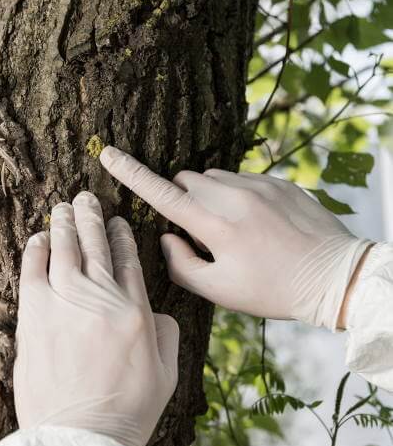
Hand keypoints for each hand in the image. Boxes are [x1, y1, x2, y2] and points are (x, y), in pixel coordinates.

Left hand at [15, 191, 179, 445]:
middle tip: (87, 198)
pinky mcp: (34, 315)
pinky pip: (33, 270)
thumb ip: (166, 335)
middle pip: (95, 245)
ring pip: (64, 249)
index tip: (117, 220)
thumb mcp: (166, 376)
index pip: (128, 259)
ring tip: (63, 206)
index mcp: (134, 311)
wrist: (78, 435)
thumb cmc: (126, 411)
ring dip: (64, 223)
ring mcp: (63, 303)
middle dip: (91, 217)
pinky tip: (39, 237)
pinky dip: (36, 249)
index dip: (121, 235)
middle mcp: (99, 298)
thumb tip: (155, 311)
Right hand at [100, 146, 371, 329]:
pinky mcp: (279, 181)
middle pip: (186, 181)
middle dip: (181, 199)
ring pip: (212, 178)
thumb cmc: (273, 290)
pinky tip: (256, 224)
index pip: (162, 193)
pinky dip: (235, 196)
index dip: (131, 173)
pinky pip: (240, 179)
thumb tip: (167, 237)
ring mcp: (259, 185)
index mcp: (216, 225)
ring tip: (232, 230)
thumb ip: (181, 264)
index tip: (108, 153)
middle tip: (200, 234)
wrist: (335, 277)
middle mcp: (235, 197)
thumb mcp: (220, 291)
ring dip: (208, 196)